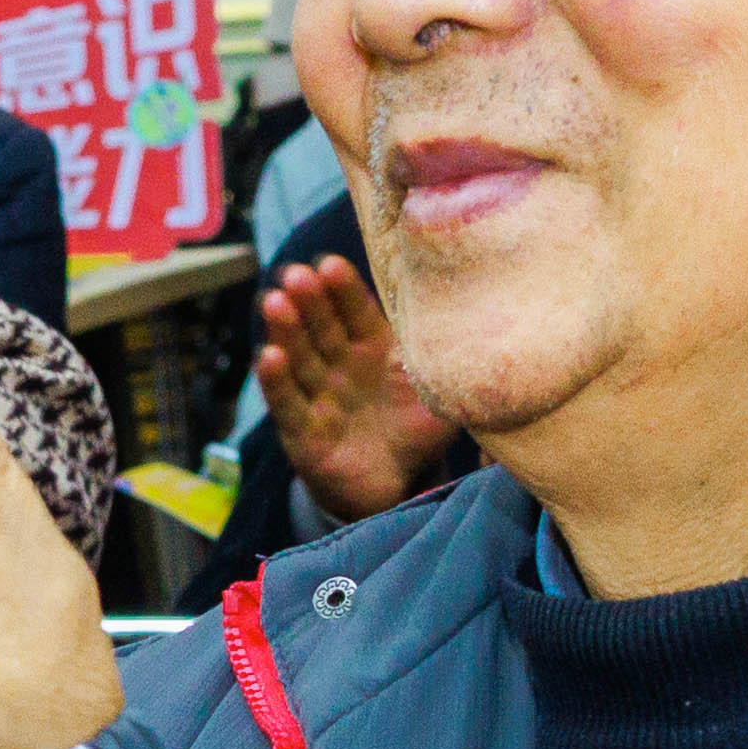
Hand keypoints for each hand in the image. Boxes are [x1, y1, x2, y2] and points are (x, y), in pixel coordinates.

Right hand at [253, 256, 458, 520]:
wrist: (396, 484)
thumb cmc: (417, 430)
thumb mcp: (442, 393)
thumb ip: (449, 361)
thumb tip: (479, 320)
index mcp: (374, 348)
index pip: (357, 312)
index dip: (343, 290)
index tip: (329, 264)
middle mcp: (341, 367)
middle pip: (322, 329)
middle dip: (309, 301)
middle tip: (297, 275)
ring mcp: (319, 397)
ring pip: (300, 359)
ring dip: (286, 331)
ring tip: (274, 302)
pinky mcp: (302, 433)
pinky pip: (288, 404)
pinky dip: (277, 381)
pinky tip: (269, 356)